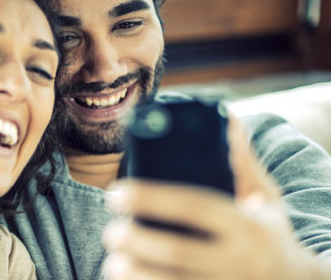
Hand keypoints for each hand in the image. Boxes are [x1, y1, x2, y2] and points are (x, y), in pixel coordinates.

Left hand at [102, 117, 329, 279]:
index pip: (193, 205)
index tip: (115, 193)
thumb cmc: (272, 235)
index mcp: (247, 226)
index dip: (150, 197)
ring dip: (135, 275)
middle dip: (135, 241)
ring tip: (112, 262)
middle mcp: (240, 262)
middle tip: (109, 233)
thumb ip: (244, 164)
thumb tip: (228, 119)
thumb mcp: (266, 199)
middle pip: (176, 251)